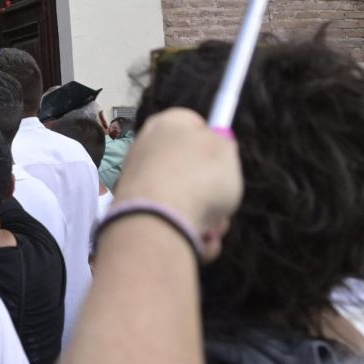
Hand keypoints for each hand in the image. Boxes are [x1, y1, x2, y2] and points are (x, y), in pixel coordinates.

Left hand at [111, 108, 241, 260]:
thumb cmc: (198, 178)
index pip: (194, 123)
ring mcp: (139, 180)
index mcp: (167, 123)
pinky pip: (173, 221)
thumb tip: (216, 143)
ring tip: (212, 227)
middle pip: (191, 166)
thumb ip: (223, 145)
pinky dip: (190, 232)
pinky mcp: (136, 211)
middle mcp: (147, 147)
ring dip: (207, 217)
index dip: (214, 141)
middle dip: (212, 190)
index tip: (226, 160)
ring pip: (187, 199)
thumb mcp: (227, 151)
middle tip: (224, 202)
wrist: (158, 220)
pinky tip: (200, 240)